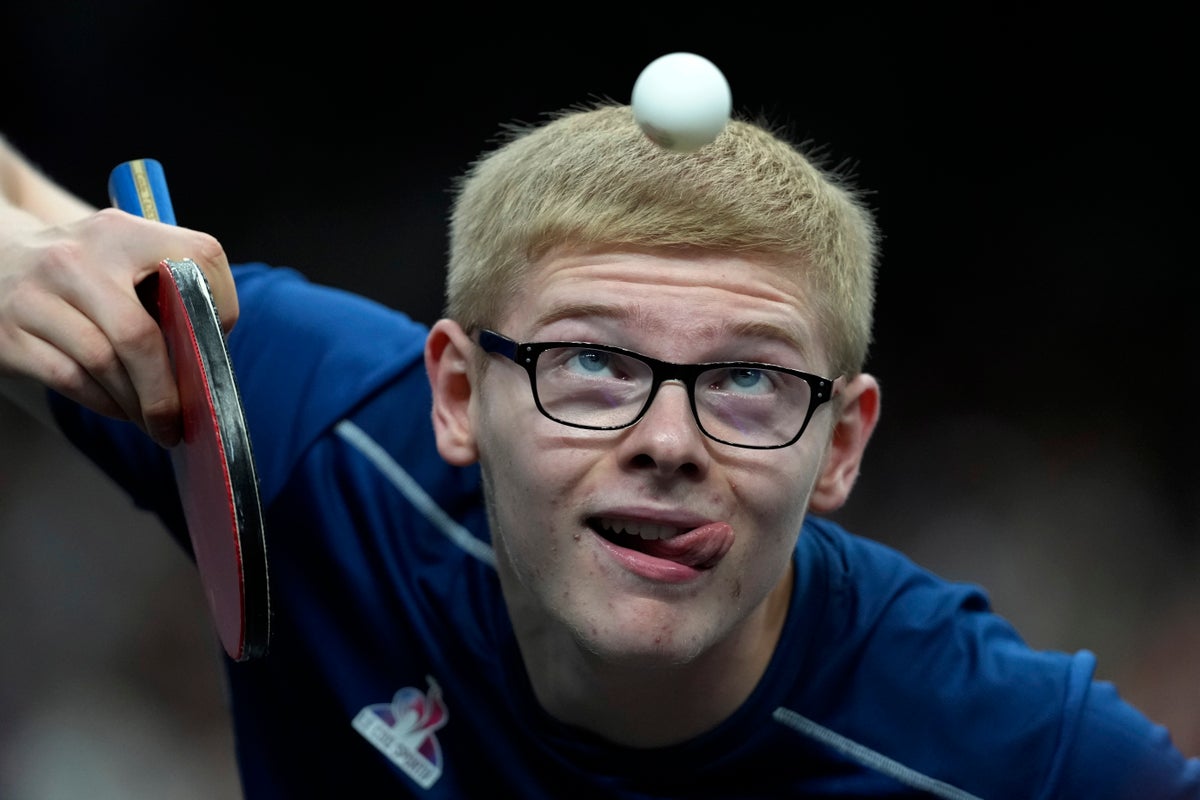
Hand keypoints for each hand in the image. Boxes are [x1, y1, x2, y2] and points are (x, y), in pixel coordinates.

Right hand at [0, 208, 234, 445]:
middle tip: (183, 419)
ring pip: (105, 363)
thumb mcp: (121, 255)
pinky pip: (71, 379)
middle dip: (168, 389)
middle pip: (139, 335)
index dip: (220, 306)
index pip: (195, 259)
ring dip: (138, 403)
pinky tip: (120, 409)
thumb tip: (209, 353)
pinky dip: (104, 403)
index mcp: (120, 232)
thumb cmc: (81, 271)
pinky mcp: (8, 333)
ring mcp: (34, 295)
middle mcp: (74, 259)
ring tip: (154, 420)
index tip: (215, 343)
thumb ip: (166, 287)